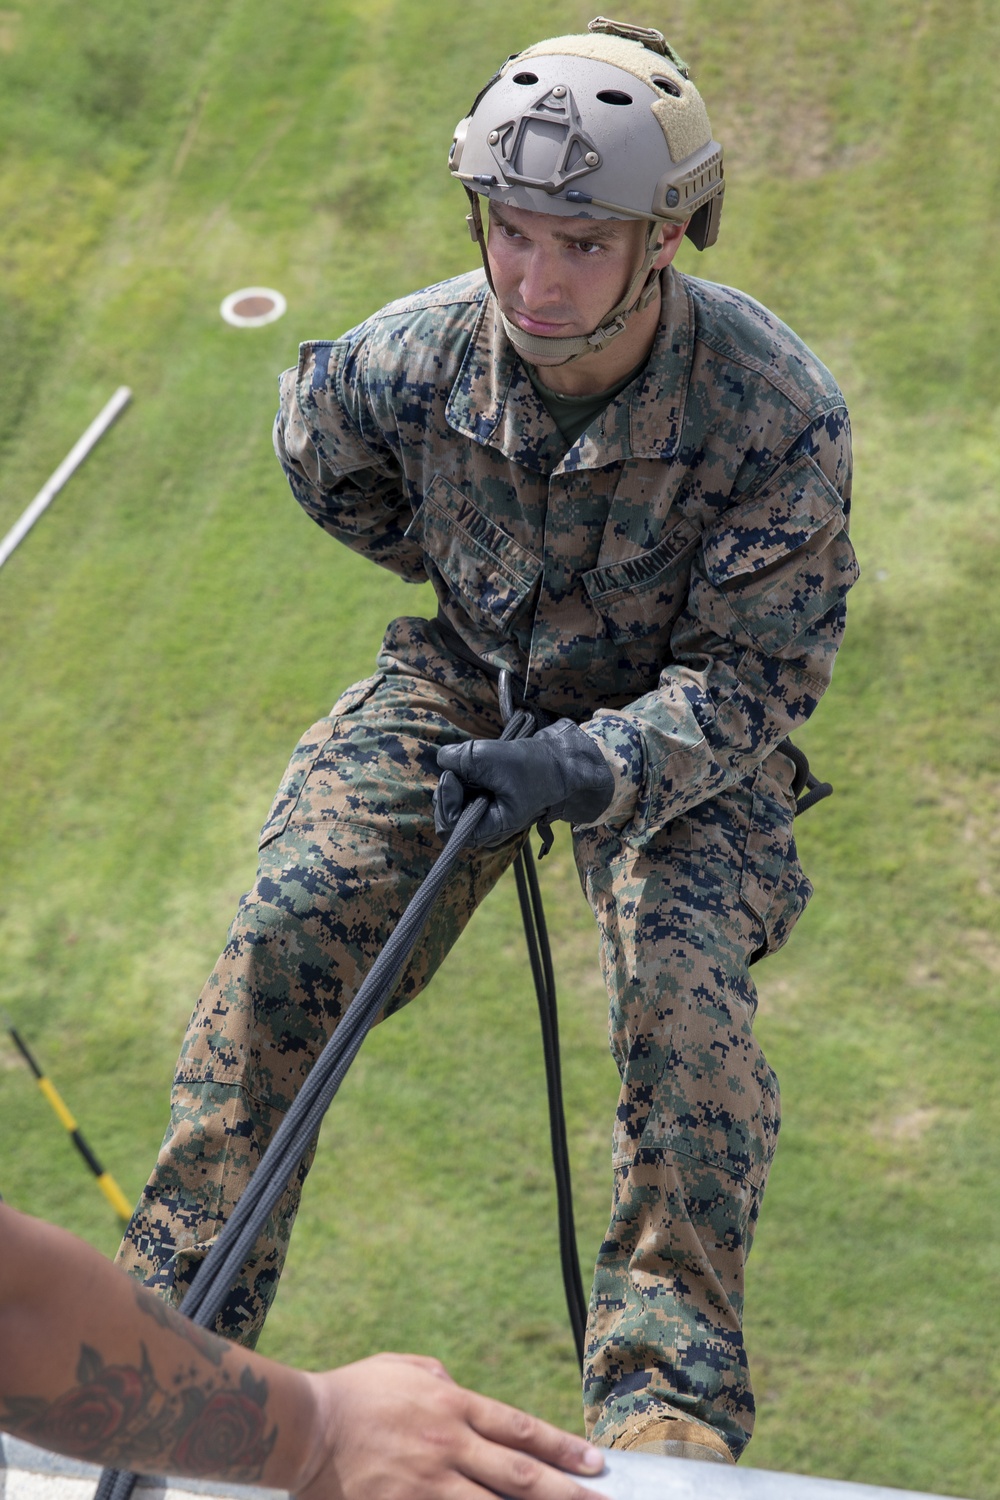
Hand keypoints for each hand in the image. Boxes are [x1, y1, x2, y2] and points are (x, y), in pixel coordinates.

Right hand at [294, 1353, 606, 1499]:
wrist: (305, 1426)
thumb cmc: (351, 1393)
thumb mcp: (402, 1368)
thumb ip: (437, 1379)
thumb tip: (459, 1388)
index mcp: (452, 1404)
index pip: (520, 1429)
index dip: (561, 1447)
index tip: (594, 1463)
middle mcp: (450, 1445)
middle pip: (521, 1474)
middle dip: (568, 1492)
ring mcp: (430, 1483)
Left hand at [434, 720, 613, 846]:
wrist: (560, 760)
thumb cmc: (534, 766)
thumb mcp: (494, 757)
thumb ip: (460, 759)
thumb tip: (442, 760)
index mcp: (493, 827)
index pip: (450, 826)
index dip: (445, 800)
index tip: (452, 775)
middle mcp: (487, 825)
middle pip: (446, 815)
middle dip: (447, 789)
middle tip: (460, 767)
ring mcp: (486, 812)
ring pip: (452, 801)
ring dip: (455, 780)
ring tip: (474, 765)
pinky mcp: (486, 798)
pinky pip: (462, 791)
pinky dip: (463, 776)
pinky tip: (479, 766)